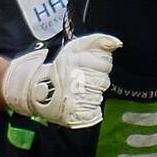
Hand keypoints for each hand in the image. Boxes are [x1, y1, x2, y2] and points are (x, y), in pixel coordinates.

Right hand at [2, 34, 121, 128]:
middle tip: (82, 81)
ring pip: (99, 96)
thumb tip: (117, 43)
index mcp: (72, 61)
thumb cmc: (60, 69)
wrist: (39, 92)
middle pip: (104, 81)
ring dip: (93, 95)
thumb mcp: (75, 49)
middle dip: (97, 80)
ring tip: (79, 92)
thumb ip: (97, 41)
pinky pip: (95, 111)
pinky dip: (90, 109)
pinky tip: (79, 103)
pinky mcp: (74, 116)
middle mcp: (72, 79)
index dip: (100, 65)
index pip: (105, 63)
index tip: (88, 67)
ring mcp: (73, 99)